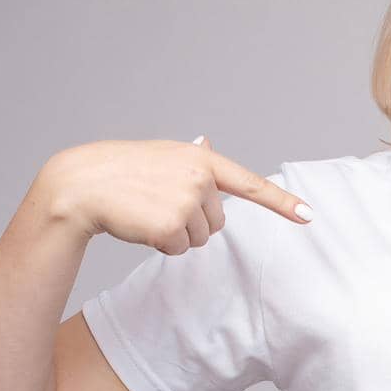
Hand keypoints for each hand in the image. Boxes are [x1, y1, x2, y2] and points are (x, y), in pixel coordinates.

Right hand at [38, 135, 313, 253]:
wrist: (81, 184)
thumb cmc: (121, 170)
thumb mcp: (162, 156)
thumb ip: (192, 157)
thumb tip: (208, 141)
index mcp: (201, 159)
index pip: (249, 184)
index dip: (281, 202)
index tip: (308, 216)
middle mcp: (200, 177)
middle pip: (218, 222)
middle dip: (192, 221)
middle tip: (158, 203)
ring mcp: (187, 201)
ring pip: (201, 239)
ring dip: (176, 234)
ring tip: (147, 211)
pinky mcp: (172, 226)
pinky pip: (180, 249)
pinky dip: (162, 245)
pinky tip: (140, 223)